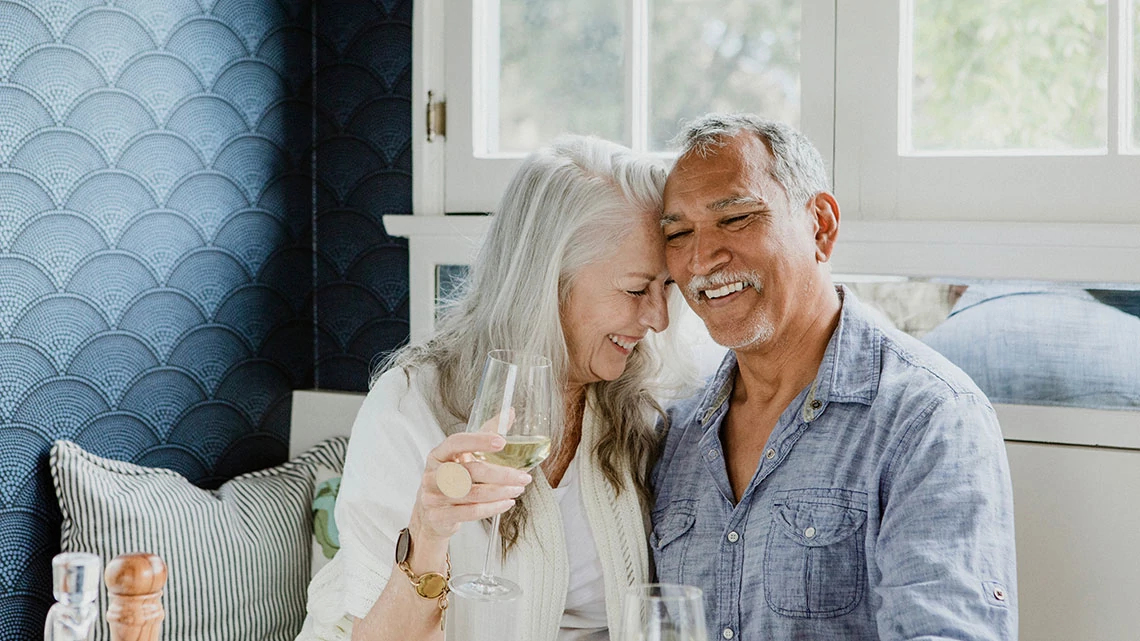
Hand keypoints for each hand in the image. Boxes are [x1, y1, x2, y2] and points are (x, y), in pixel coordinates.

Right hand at [410, 431, 532, 544]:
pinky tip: (506, 503)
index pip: (456, 442)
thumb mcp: (463, 455)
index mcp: (438, 454)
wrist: (431, 514)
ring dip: (500, 492)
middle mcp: (433, 474)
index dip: (478, 441)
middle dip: (501, 474)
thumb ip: (485, 433)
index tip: (502, 442)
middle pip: (470, 471)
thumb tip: (509, 412)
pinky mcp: (439, 516)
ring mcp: (433, 497)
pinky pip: (470, 512)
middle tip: (523, 476)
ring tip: (518, 489)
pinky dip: (492, 508)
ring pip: (472, 494)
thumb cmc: (450, 480)